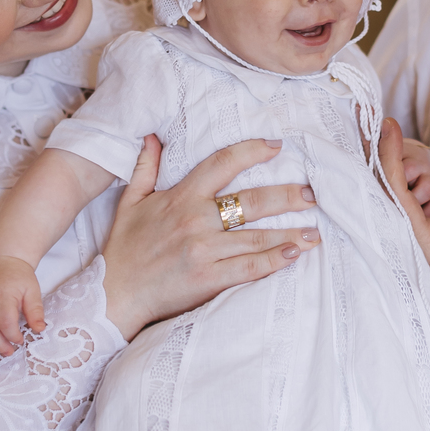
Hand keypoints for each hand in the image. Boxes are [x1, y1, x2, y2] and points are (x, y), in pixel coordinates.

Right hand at [102, 136, 321, 341]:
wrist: (113, 294)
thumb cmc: (123, 248)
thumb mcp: (130, 202)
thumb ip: (145, 168)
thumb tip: (152, 136)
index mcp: (180, 197)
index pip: (222, 164)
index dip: (252, 151)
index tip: (277, 146)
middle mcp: (196, 220)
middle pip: (252, 200)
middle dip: (287, 195)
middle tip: (312, 193)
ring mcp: (204, 251)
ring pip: (257, 236)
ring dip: (290, 232)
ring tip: (315, 230)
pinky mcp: (209, 279)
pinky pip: (249, 268)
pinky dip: (275, 261)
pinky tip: (295, 255)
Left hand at [378, 118, 429, 324]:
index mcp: (420, 247)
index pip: (396, 195)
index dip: (389, 158)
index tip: (386, 126)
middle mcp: (405, 245)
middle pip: (379, 193)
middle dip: (371, 154)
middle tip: (361, 116)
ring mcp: (407, 245)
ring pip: (384, 199)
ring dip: (376, 164)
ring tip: (366, 127)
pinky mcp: (413, 243)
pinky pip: (393, 207)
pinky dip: (388, 179)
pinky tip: (383, 160)